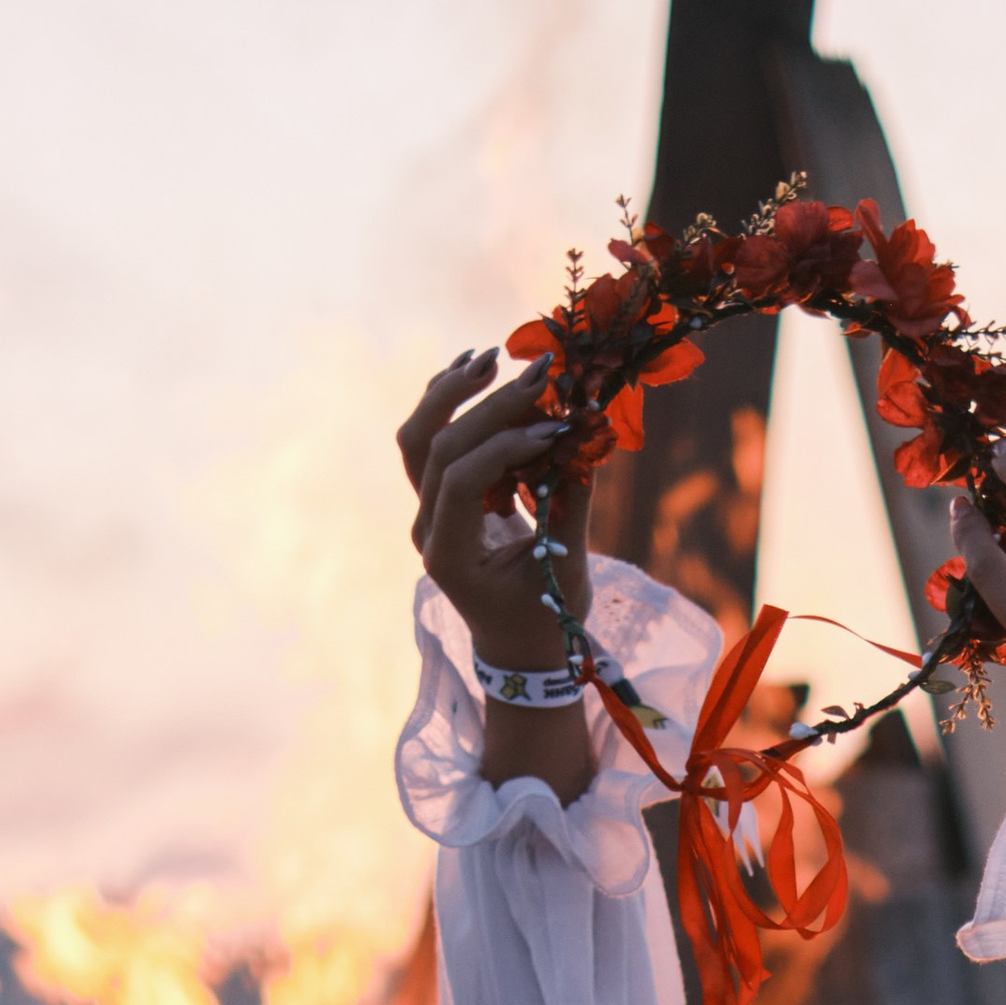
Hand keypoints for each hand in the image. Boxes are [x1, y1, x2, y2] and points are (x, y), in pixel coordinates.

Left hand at [396, 351, 590, 671]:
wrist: (517, 646)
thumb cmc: (547, 618)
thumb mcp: (567, 568)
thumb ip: (572, 502)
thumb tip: (588, 432)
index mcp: (451, 557)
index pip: (460, 483)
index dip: (504, 447)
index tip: (554, 427)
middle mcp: (427, 530)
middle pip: (437, 449)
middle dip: (488, 407)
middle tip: (537, 375)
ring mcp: (426, 512)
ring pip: (417, 438)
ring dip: (450, 393)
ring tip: (491, 358)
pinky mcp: (437, 497)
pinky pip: (427, 440)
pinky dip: (448, 402)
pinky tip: (474, 370)